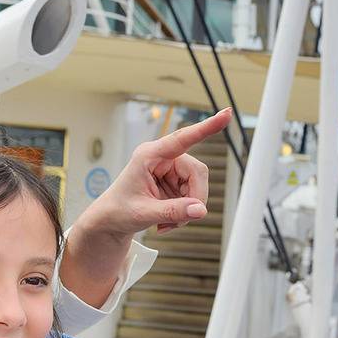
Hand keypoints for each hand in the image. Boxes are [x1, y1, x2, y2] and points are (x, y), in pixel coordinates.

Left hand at [59, 109, 233, 306]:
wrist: (109, 221)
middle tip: (179, 221)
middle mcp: (162, 157)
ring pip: (197, 186)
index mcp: (149, 155)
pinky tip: (167, 222)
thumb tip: (201, 210)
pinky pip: (193, 196)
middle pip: (197, 173)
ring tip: (167, 223)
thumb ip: (173, 211)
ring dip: (188, 209)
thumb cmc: (118, 212)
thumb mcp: (143, 214)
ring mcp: (169, 169)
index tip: (227, 113)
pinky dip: (184, 212)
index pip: (182, 138)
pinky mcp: (173, 182)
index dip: (206, 127)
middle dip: (194, 199)